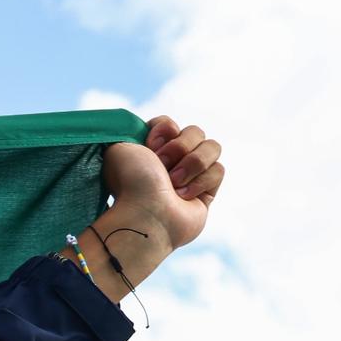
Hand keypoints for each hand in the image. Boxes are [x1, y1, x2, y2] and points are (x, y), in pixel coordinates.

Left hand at [103, 116, 224, 251]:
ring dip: (192, 163)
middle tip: (162, 167)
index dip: (164, 130)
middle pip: (196, 132)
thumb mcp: (121, 147)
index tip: (151, 145)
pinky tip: (183, 197)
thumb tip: (152, 127)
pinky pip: (219, 170)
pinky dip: (201, 182)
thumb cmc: (131, 183)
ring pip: (213, 147)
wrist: (147, 215)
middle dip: (180, 147)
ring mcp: (190, 177)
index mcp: (147, 151)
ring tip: (173, 183)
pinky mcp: (207, 193)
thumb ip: (132, 130)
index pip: (169, 124)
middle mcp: (169, 162)